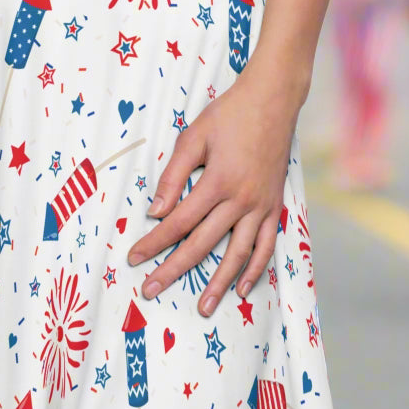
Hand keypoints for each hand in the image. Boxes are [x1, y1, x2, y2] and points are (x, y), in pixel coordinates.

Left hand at [126, 66, 298, 315]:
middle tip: (151, 290)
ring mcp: (261, 206)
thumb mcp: (193, 137)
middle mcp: (241, 200)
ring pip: (237, 254)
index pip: (177, 223)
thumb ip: (173, 175)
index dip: (153, 243)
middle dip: (173, 270)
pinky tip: (241, 288)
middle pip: (202, 245)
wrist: (274, 100)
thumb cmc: (229, 114)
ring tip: (204, 308)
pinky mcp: (275, 207)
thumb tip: (156, 211)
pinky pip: (266, 245)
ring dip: (218, 283)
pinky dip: (255, 269)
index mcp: (217, 182)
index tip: (133, 258)